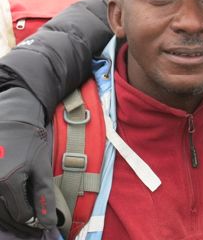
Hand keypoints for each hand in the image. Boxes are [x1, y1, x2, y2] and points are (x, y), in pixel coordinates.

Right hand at [0, 88, 56, 236]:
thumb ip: (44, 196)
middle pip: (6, 216)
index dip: (34, 219)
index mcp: (7, 182)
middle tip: (34, 227)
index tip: (42, 220)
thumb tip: (50, 223)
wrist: (12, 122)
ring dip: (10, 217)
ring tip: (24, 218)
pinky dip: (2, 206)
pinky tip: (11, 204)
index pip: (22, 214)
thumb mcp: (42, 168)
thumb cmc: (29, 143)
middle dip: (22, 222)